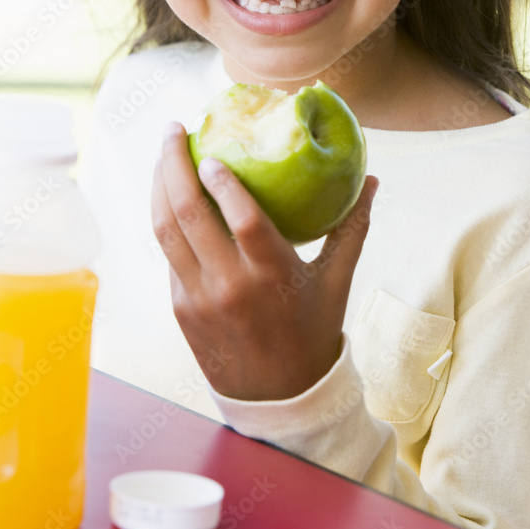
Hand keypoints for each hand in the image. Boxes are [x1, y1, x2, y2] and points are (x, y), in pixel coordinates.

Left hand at [151, 121, 378, 401]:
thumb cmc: (311, 332)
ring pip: (164, 231)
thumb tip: (371, 178)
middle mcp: (229, 286)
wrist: (277, 399)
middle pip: (188, 215)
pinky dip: (165, 219)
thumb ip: (351, 227)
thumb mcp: (337, 282)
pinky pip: (167, 254)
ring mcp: (198, 299)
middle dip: (172, 164)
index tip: (211, 151)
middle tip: (172, 129)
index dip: (224, 182)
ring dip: (158, 186)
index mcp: (272, 277)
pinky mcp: (179, 308)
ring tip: (163, 152)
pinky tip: (169, 194)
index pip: (244, 220)